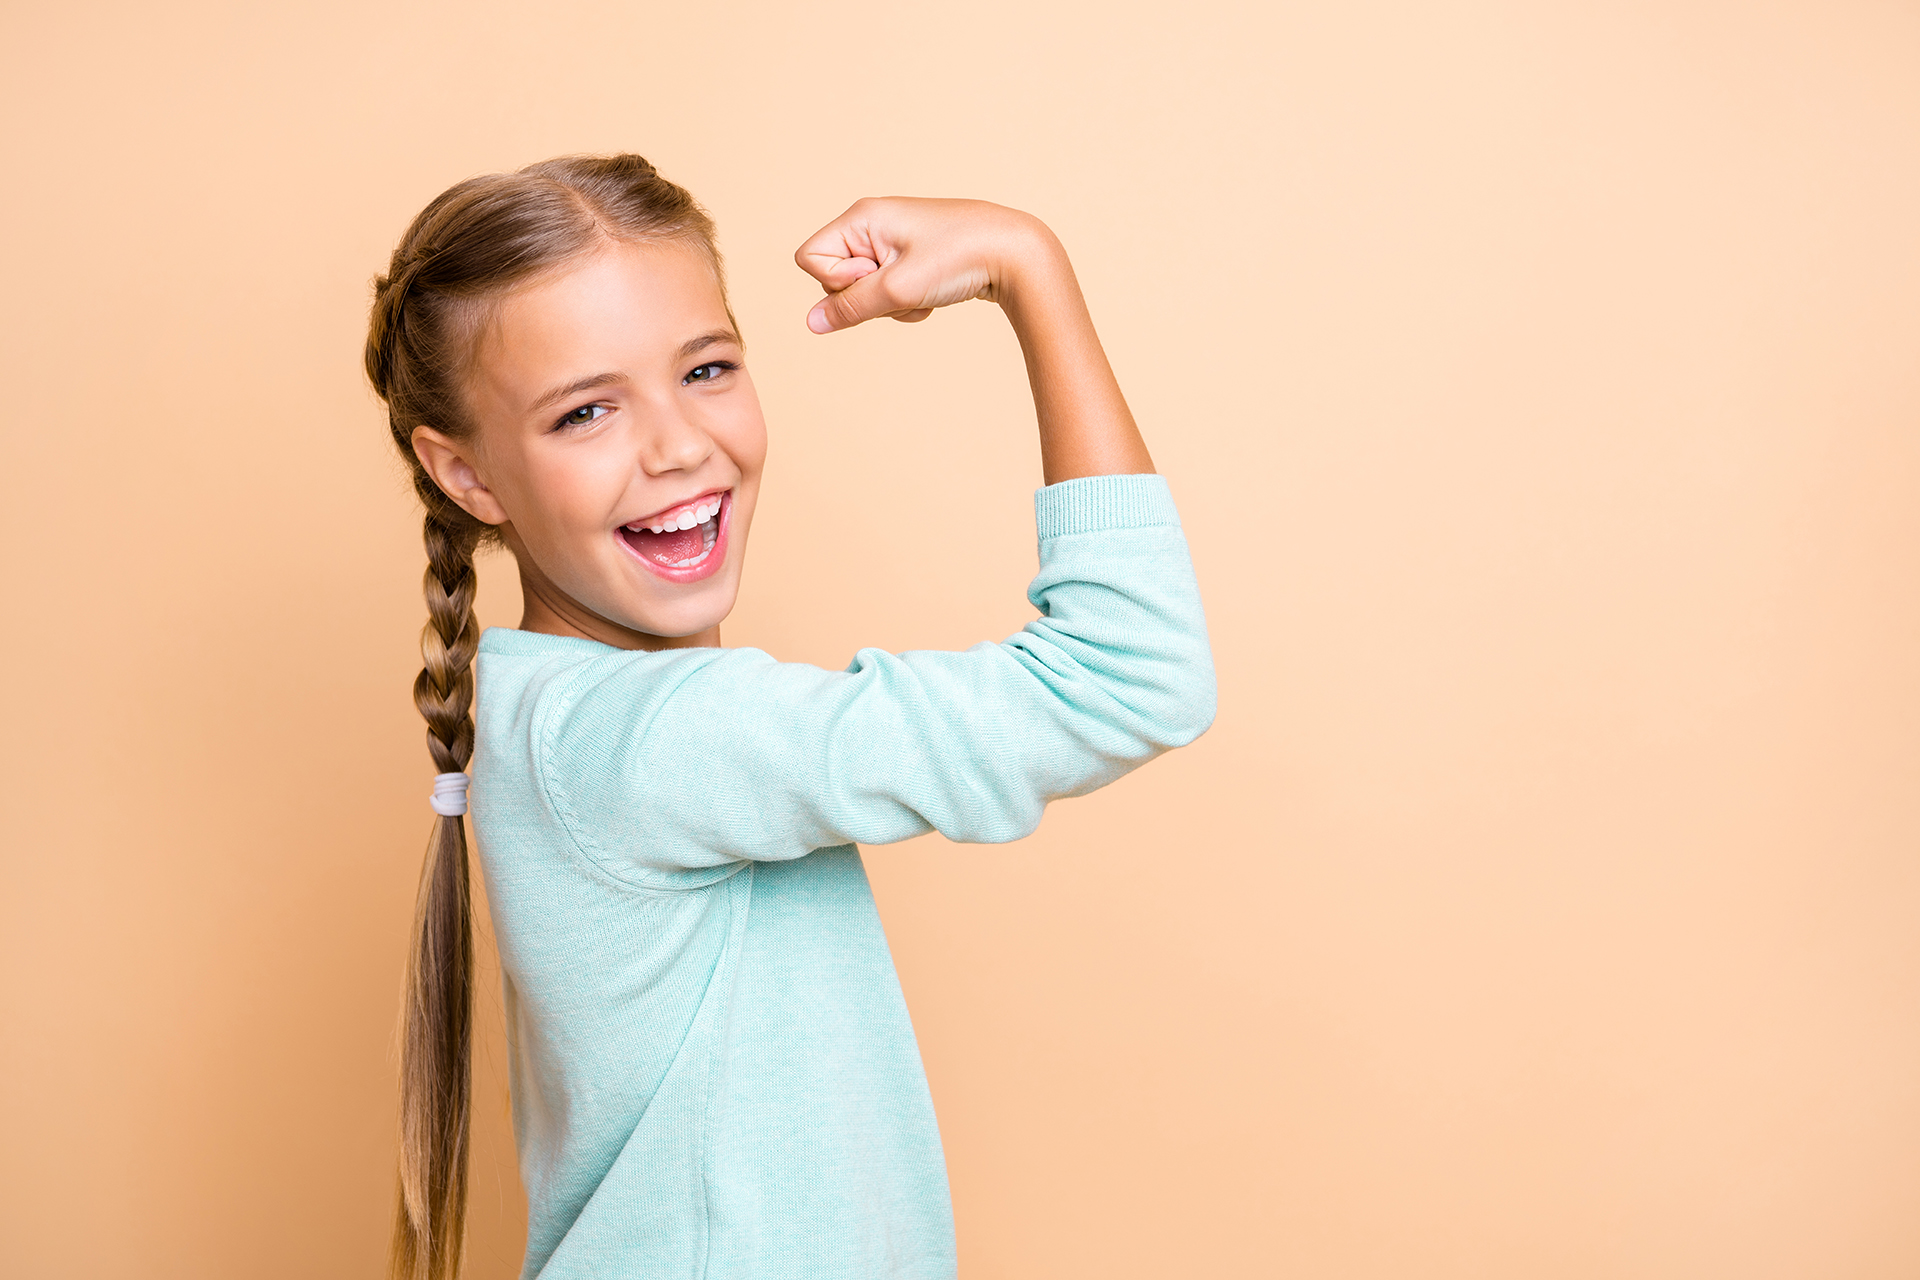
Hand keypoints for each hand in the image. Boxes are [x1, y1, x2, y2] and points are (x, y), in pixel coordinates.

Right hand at [793, 198, 1052, 333]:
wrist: (1015, 254)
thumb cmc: (958, 259)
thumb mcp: (898, 289)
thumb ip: (850, 308)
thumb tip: (812, 323)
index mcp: (862, 217)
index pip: (810, 258)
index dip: (837, 280)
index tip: (876, 277)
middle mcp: (872, 224)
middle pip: (836, 278)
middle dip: (866, 295)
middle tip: (904, 287)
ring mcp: (892, 241)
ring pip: (864, 290)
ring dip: (889, 304)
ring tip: (923, 291)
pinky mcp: (910, 258)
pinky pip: (887, 292)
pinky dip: (906, 302)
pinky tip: (932, 295)